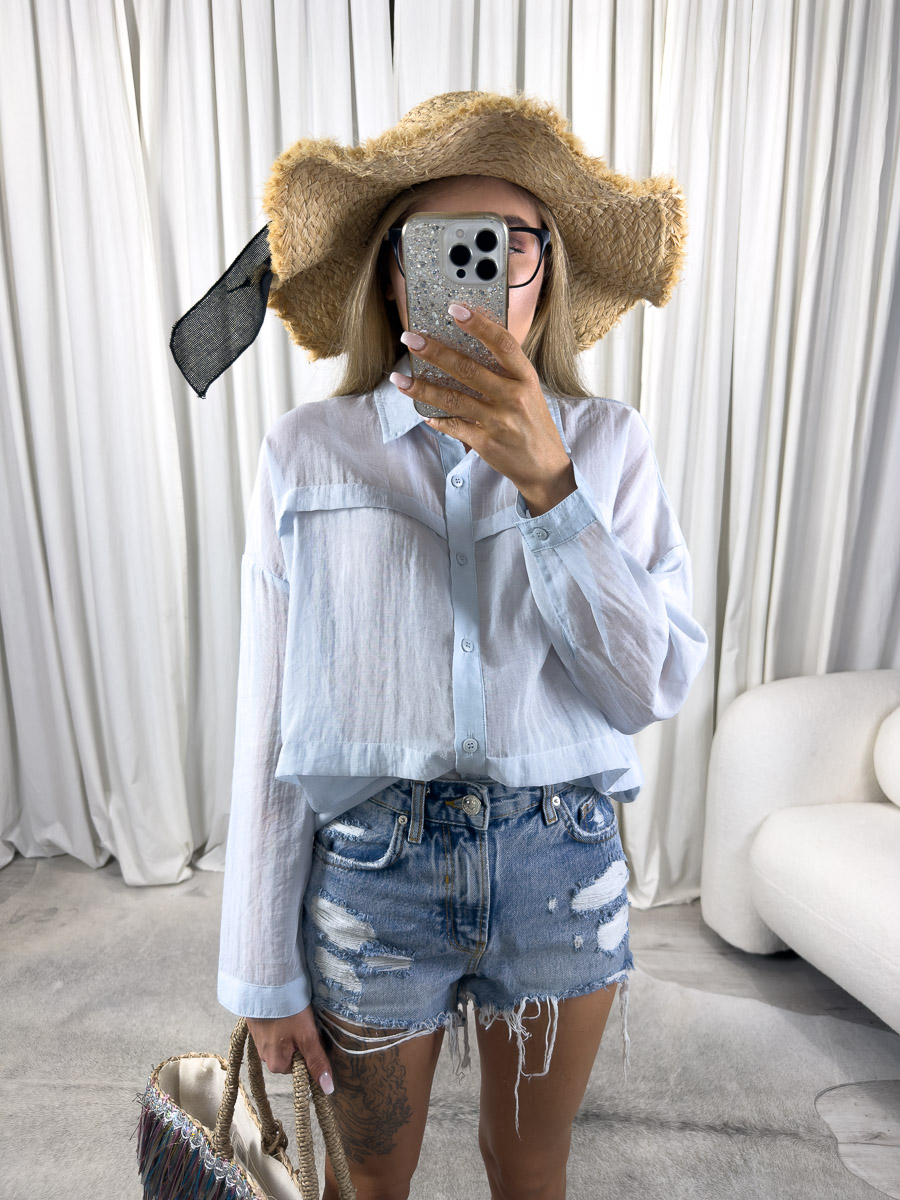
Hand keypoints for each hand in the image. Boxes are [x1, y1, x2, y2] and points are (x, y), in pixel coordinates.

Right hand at [246, 1006, 334, 1092]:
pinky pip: (273, 1032)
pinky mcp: (256, 1027)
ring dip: (290, 1031)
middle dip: (300, 1040)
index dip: (310, 1050)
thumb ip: (317, 1062)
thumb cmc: (287, 1011)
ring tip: (293, 1014)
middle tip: (303, 1022)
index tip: (311, 1034)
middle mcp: (264, 1057)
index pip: (301, 1065)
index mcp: (276, 1064)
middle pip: (292, 1054)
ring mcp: (258, 1042)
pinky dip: (281, 1023)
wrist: (264, 986)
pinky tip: (283, 1011)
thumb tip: (328, 1089)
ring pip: (283, 1042)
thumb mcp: (307, 1036)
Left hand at [391, 305, 576, 516]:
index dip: (478, 324)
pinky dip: (436, 419)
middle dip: (435, 352)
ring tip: (399, 378)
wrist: (545, 466)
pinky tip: (421, 412)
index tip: (455, 309)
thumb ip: (504, 370)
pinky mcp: (486, 443)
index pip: (502, 343)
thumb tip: (468, 344)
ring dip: (423, 388)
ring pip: (454, 399)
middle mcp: (513, 397)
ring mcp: (499, 421)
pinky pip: (454, 427)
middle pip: (469, 369)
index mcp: (525, 378)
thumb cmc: (534, 422)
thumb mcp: (529, 390)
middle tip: (410, 339)